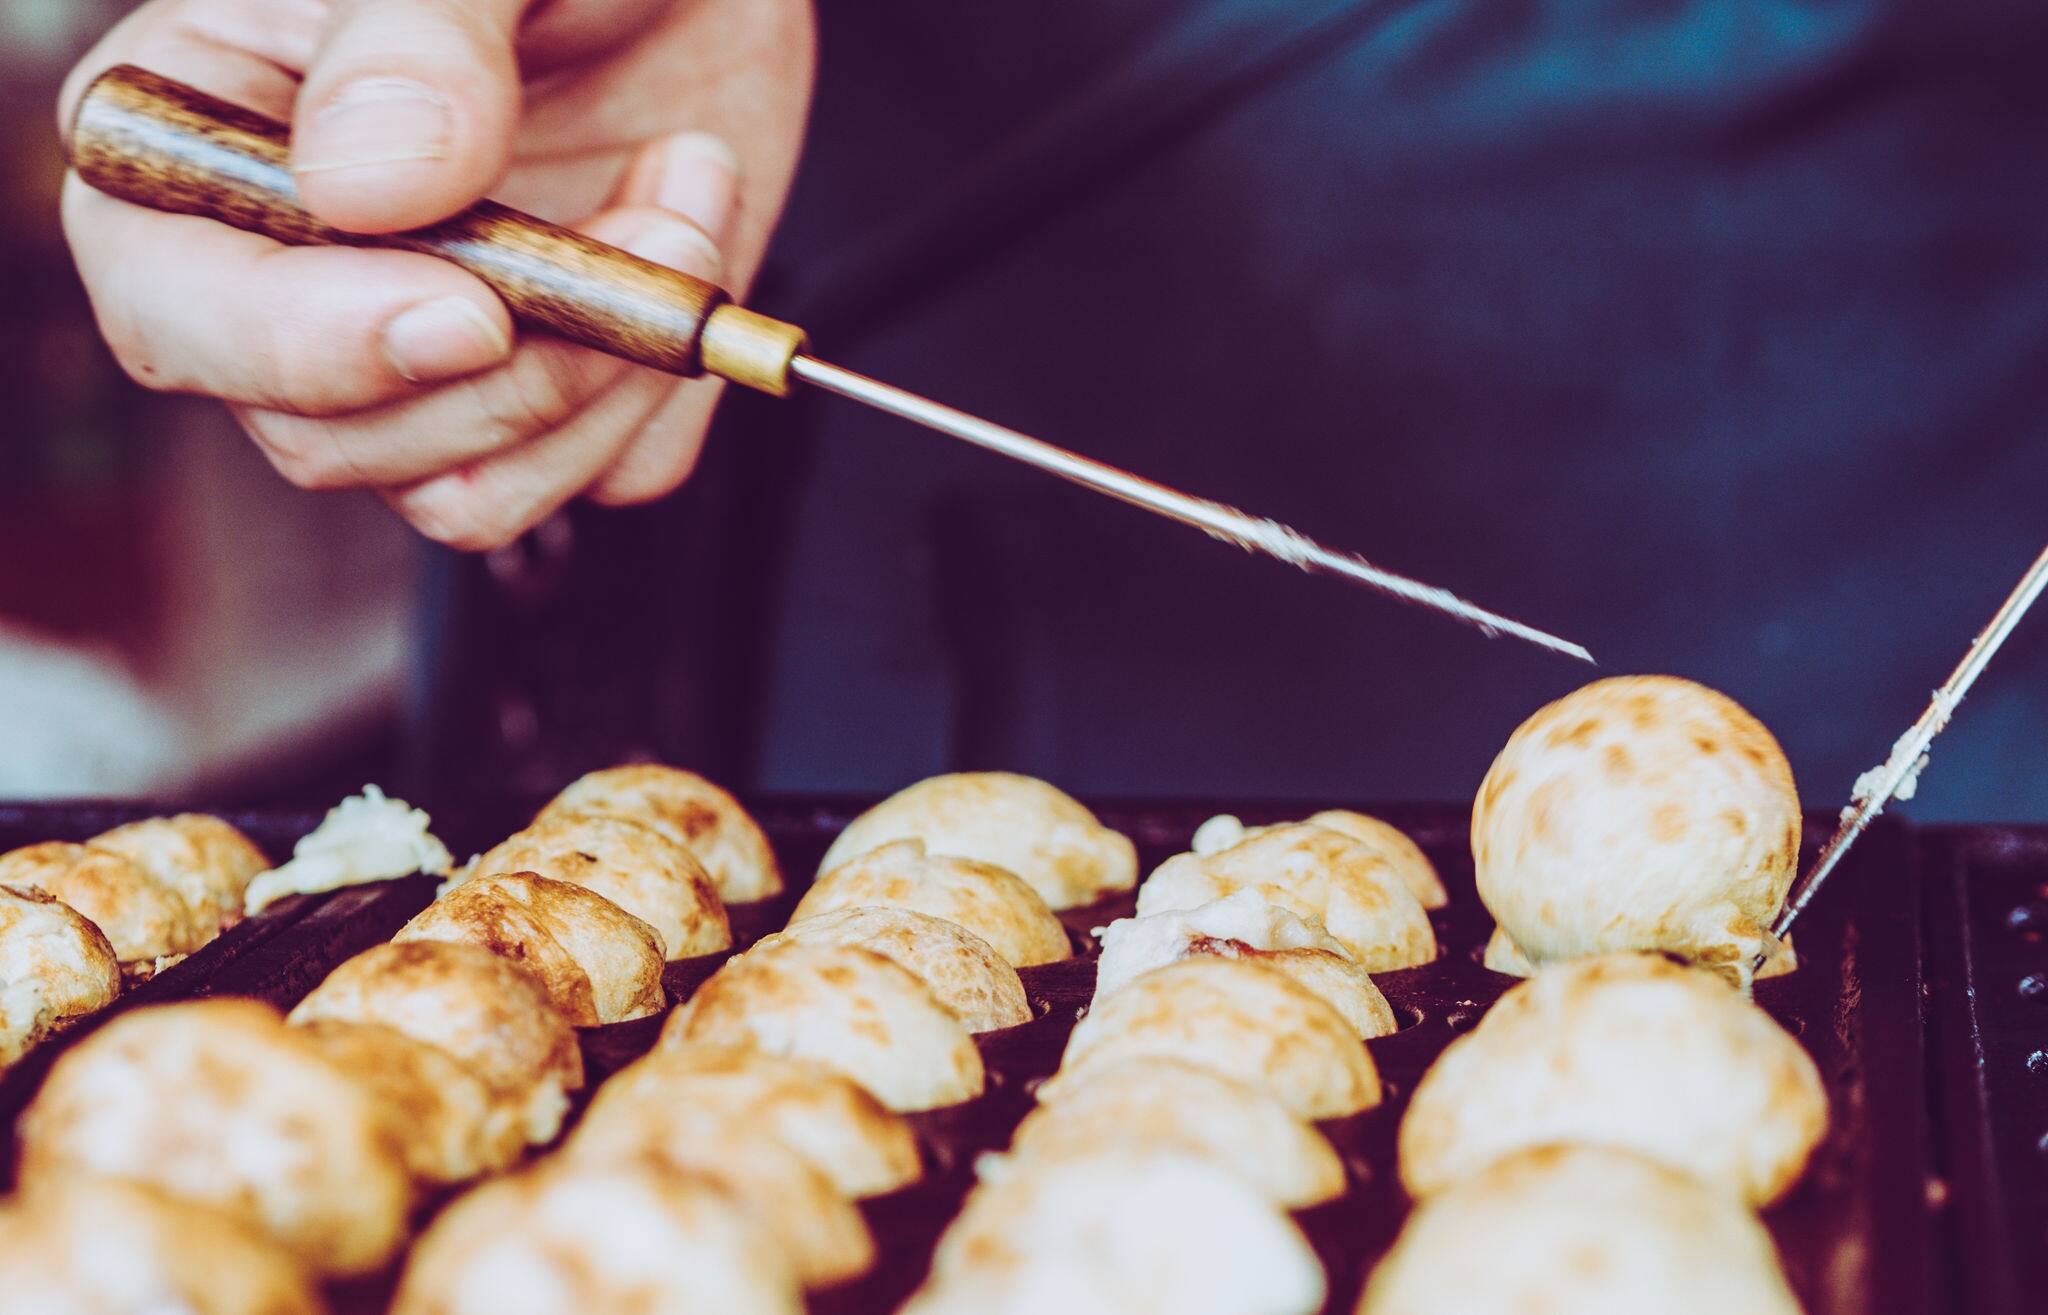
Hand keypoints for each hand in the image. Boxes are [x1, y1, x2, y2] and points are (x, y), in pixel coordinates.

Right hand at [59, 0, 814, 549]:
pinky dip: (667, 390)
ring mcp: (425, 351)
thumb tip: (362, 192)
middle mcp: (293, 279)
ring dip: (604, 381)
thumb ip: (413, 33)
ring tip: (678, 205)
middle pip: (329, 440)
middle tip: (644, 219)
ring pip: (466, 493)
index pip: (173, 309)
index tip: (471, 313)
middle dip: (512, 368)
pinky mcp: (554, 391)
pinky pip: (599, 476)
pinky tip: (690, 238)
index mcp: (203, 143)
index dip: (308, 346)